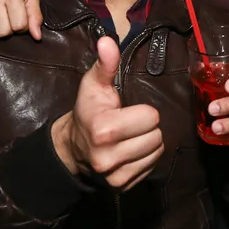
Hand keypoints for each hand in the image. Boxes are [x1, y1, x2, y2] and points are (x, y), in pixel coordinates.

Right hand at [52, 37, 163, 188]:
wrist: (72, 148)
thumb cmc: (88, 111)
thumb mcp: (94, 85)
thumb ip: (106, 64)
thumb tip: (107, 41)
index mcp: (104, 129)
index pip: (151, 117)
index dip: (143, 111)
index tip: (127, 110)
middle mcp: (108, 157)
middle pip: (157, 136)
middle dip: (147, 127)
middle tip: (130, 124)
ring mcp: (115, 176)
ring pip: (157, 152)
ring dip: (148, 142)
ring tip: (130, 136)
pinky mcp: (122, 187)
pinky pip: (151, 167)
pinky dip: (145, 157)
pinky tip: (130, 150)